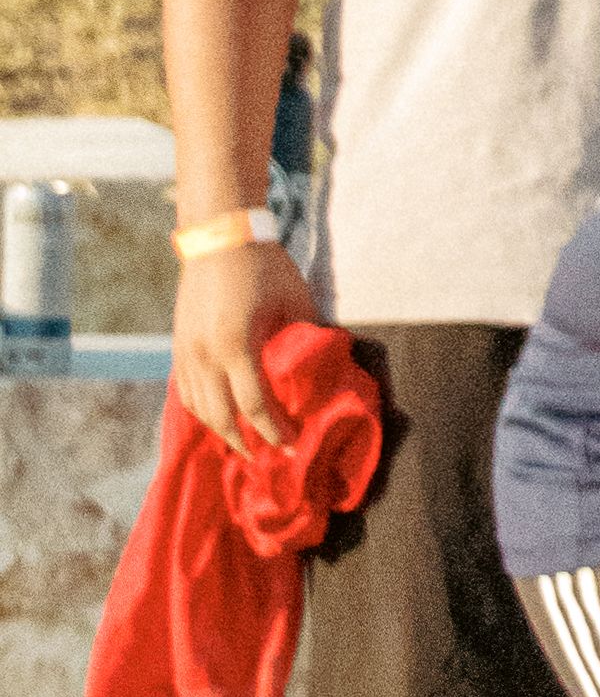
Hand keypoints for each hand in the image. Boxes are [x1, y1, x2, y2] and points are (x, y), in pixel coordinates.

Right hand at [167, 234, 318, 446]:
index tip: (291, 447)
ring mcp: (186, 351)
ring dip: (220, 430)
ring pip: (198, 407)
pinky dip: (201, 409)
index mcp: (237, 345)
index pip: (254, 405)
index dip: (274, 431)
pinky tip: (217, 417)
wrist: (220, 237)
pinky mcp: (177, 345)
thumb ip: (307, 337)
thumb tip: (325, 366)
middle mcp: (205, 355)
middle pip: (220, 416)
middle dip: (245, 442)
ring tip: (243, 444)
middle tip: (266, 459)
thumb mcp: (295, 301)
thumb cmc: (264, 266)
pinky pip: (186, 390)